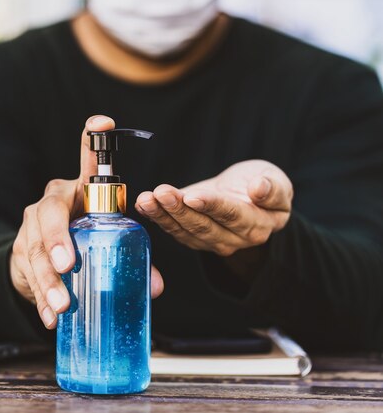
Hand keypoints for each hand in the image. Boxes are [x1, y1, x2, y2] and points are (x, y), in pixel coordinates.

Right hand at [10, 115, 163, 329]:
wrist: (40, 256)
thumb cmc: (80, 238)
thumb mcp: (104, 238)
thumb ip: (131, 256)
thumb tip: (154, 287)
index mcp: (78, 191)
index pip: (86, 162)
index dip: (92, 140)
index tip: (102, 122)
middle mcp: (52, 203)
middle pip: (49, 212)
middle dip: (58, 238)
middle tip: (70, 264)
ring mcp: (31, 228)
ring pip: (35, 249)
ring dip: (49, 279)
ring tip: (63, 304)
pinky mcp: (20, 253)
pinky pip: (28, 274)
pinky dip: (40, 297)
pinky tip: (51, 316)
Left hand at [135, 160, 292, 257]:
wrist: (247, 192)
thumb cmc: (262, 184)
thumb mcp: (278, 181)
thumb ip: (273, 189)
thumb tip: (259, 189)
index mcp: (257, 226)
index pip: (232, 216)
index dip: (212, 206)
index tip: (193, 196)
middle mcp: (233, 239)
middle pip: (203, 226)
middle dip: (180, 210)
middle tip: (162, 193)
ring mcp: (210, 241)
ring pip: (184, 230)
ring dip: (163, 214)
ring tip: (147, 199)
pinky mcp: (191, 236)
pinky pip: (172, 228)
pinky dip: (156, 217)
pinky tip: (143, 204)